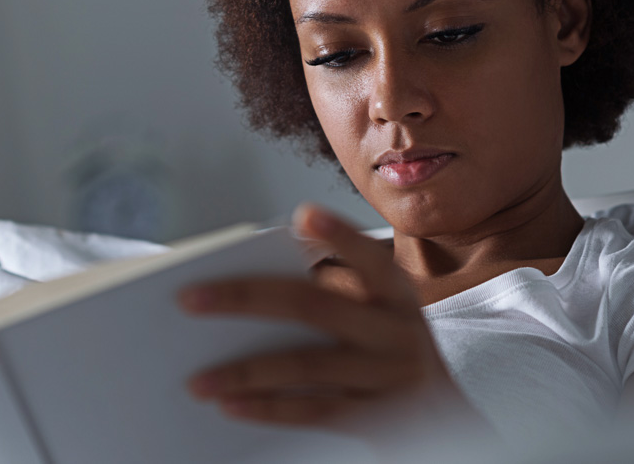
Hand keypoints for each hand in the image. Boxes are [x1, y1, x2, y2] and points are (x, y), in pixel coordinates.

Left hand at [177, 204, 475, 433]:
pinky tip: (229, 405)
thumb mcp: (379, 314)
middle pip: (315, 306)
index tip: (303, 214)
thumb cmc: (388, 350)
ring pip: (306, 366)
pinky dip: (268, 408)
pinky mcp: (377, 419)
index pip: (370, 258)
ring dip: (245, 371)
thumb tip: (244, 287)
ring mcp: (388, 377)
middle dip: (245, 298)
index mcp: (396, 294)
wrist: (445, 418)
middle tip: (188, 298)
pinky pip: (314, 412)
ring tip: (196, 379)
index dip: (341, 235)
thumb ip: (331, 294)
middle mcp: (397, 331)